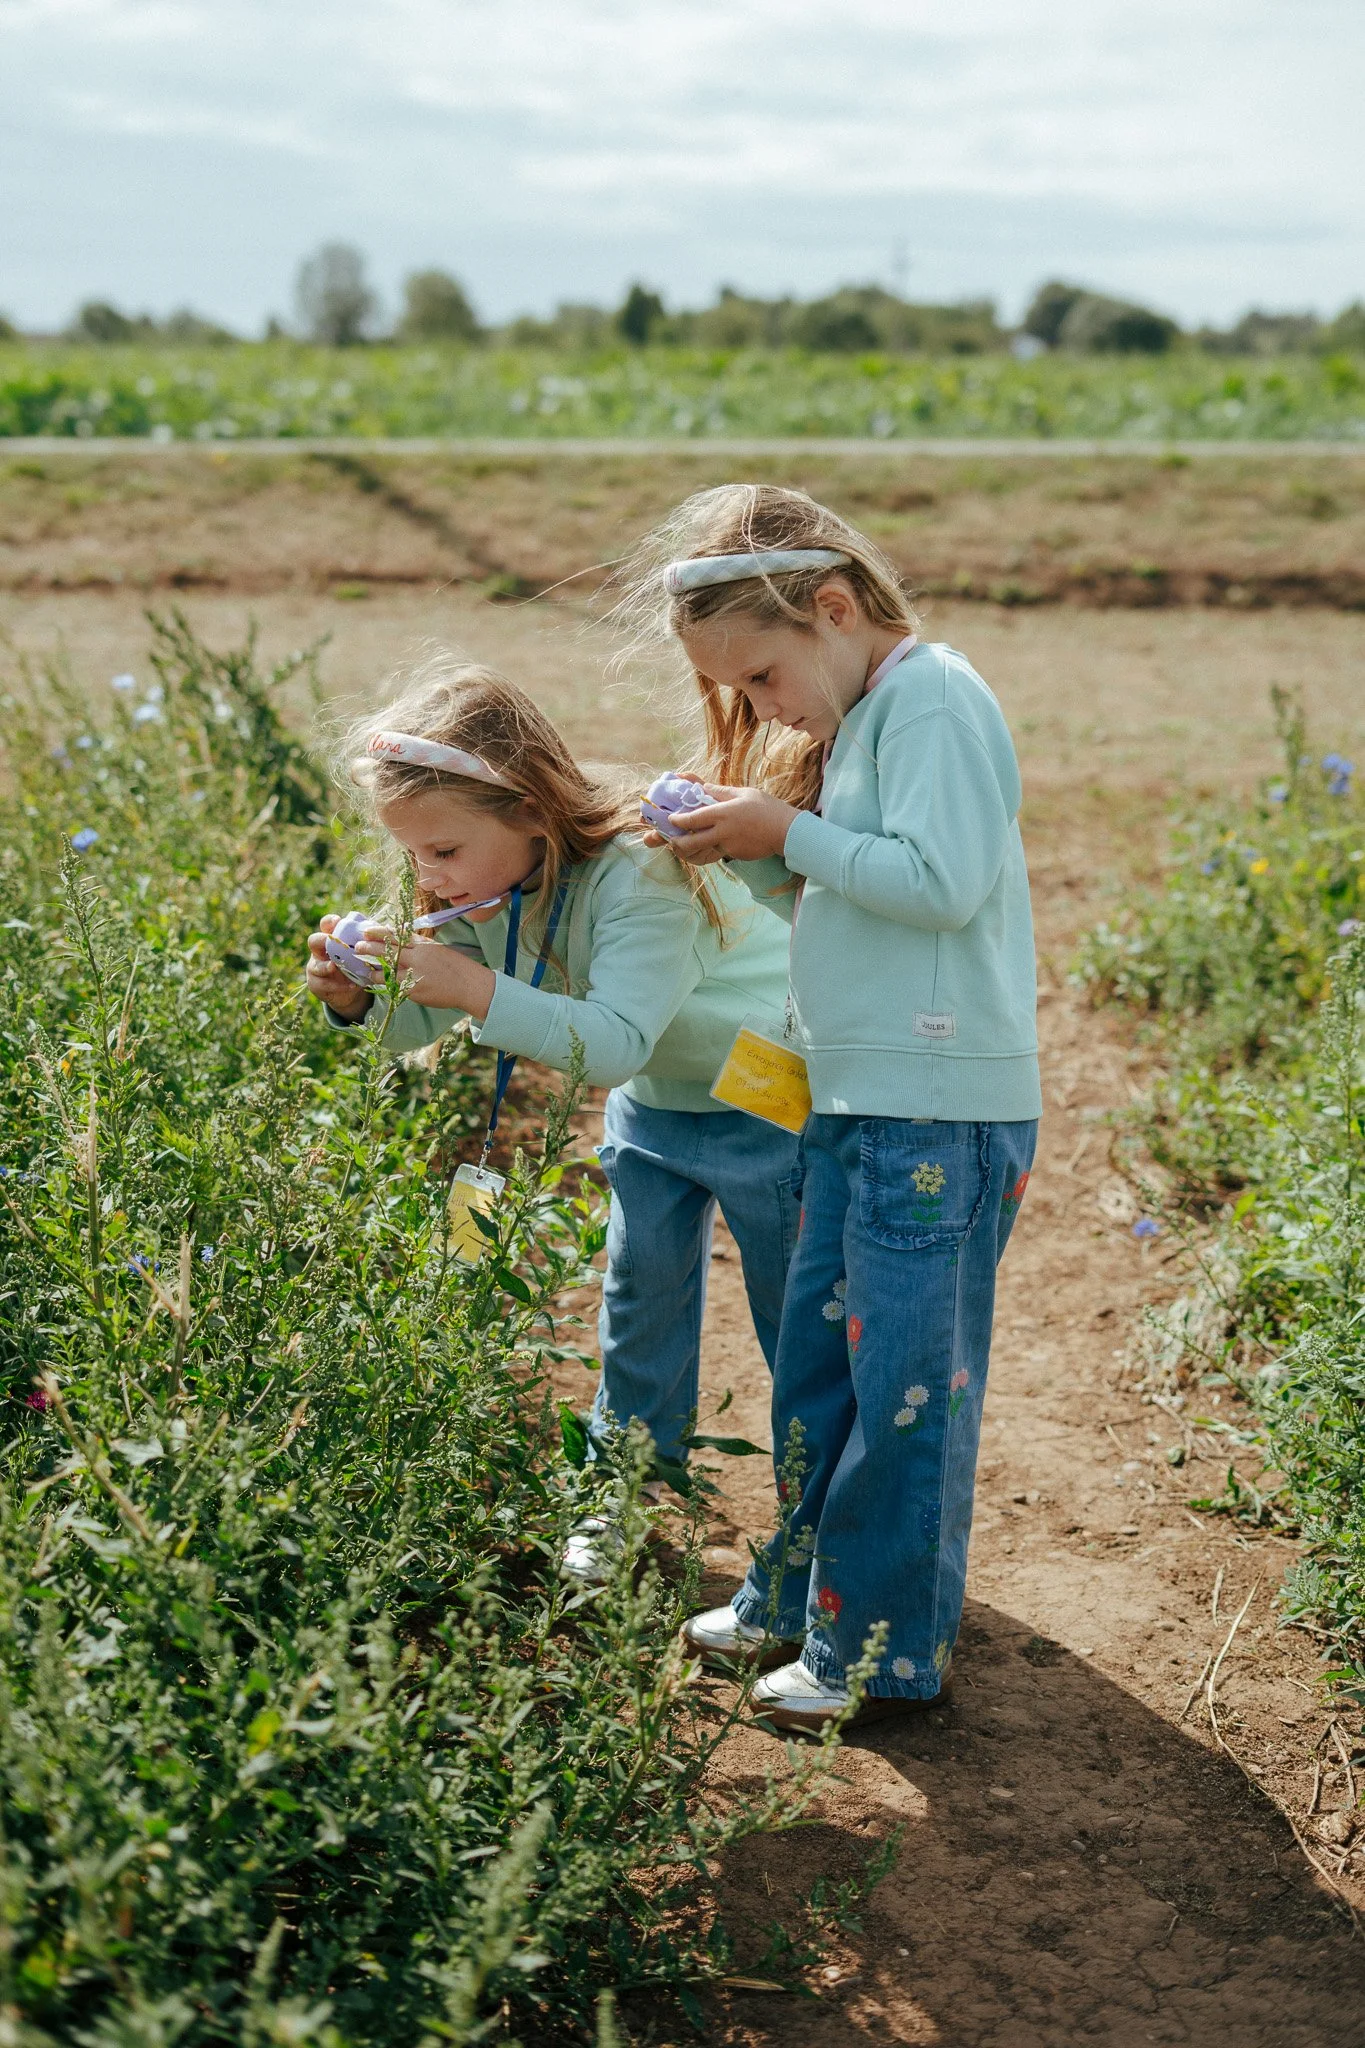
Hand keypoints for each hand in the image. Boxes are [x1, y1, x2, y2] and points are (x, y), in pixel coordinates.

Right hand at [306, 915, 374, 1020]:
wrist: (351, 990)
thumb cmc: (357, 965)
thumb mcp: (362, 953)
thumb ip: (367, 942)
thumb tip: (381, 930)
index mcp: (331, 939)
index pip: (326, 925)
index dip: (329, 922)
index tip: (337, 921)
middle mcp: (320, 951)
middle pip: (313, 941)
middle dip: (321, 940)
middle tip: (330, 941)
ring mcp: (315, 968)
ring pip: (315, 965)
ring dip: (326, 966)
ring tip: (335, 967)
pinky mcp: (316, 984)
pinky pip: (323, 984)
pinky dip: (337, 985)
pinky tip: (350, 985)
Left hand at [354, 926, 496, 1021]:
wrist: (470, 985)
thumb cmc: (455, 965)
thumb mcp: (437, 949)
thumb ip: (419, 944)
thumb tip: (400, 936)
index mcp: (424, 945)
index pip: (397, 935)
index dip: (379, 932)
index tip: (366, 930)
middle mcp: (418, 958)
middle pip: (388, 951)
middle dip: (370, 949)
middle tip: (357, 947)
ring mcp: (416, 975)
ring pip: (387, 972)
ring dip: (374, 970)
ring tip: (365, 969)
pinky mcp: (416, 991)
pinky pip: (395, 987)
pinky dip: (385, 984)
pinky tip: (377, 983)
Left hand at [667, 785, 797, 864]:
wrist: (786, 831)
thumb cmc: (766, 808)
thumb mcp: (743, 793)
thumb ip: (720, 792)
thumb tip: (703, 787)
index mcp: (722, 813)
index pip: (692, 819)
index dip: (677, 820)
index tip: (671, 819)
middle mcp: (722, 832)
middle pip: (690, 843)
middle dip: (676, 844)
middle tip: (672, 841)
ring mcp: (728, 846)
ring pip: (702, 851)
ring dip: (691, 849)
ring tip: (686, 844)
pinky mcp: (735, 855)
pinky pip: (717, 853)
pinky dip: (711, 849)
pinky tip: (713, 844)